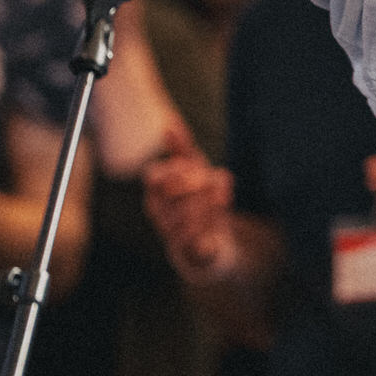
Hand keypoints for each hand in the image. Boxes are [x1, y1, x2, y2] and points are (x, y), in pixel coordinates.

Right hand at [143, 129, 238, 280]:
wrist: (212, 240)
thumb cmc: (200, 197)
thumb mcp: (195, 167)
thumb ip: (182, 147)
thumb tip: (169, 125)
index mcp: (155, 191)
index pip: (155, 175)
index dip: (177, 170)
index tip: (197, 169)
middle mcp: (157, 211)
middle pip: (171, 192)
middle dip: (195, 184)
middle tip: (209, 182)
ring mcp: (168, 231)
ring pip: (183, 212)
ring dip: (207, 202)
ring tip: (220, 198)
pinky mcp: (184, 250)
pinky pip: (193, 235)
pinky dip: (211, 219)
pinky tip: (219, 210)